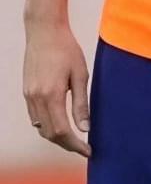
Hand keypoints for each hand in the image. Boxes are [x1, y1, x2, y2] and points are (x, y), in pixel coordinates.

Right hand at [23, 20, 90, 156]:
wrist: (44, 32)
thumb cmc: (67, 50)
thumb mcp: (80, 75)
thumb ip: (82, 104)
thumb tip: (85, 128)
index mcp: (51, 95)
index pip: (62, 131)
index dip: (75, 145)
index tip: (89, 151)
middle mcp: (36, 99)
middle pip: (50, 134)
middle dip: (67, 144)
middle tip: (84, 148)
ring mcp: (29, 96)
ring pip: (41, 127)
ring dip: (57, 136)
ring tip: (75, 139)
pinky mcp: (27, 92)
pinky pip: (35, 117)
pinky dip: (48, 125)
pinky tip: (61, 123)